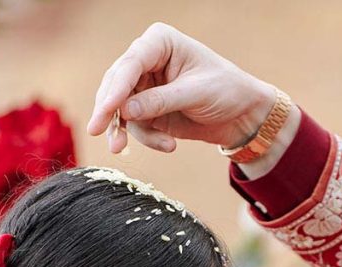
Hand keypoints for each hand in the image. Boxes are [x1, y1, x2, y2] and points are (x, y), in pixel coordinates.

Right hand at [87, 23, 282, 154]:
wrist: (244, 114)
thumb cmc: (227, 90)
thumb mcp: (197, 93)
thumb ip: (161, 101)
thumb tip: (125, 111)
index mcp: (160, 42)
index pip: (130, 63)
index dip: (116, 88)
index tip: (106, 110)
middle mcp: (147, 60)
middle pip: (115, 84)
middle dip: (109, 111)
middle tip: (98, 132)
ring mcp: (145, 86)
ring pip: (121, 109)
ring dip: (125, 130)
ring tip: (134, 148)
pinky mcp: (148, 110)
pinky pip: (135, 126)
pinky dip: (148, 138)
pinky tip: (170, 145)